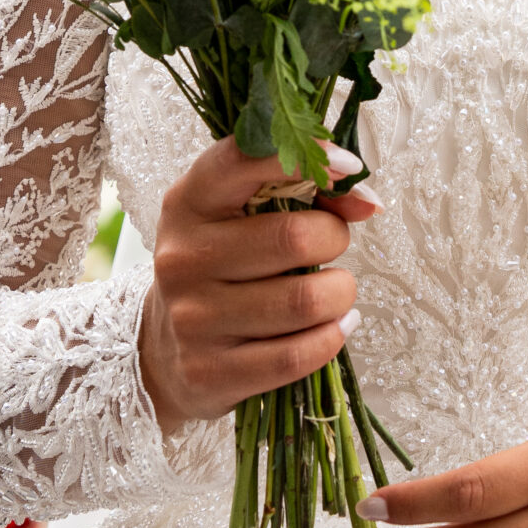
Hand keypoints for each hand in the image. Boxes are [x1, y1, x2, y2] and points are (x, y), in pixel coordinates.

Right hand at [140, 137, 380, 438]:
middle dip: (334, 238)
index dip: (306, 156)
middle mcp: (183, 257)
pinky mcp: (208, 372)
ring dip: (340, 293)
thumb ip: (302, 191)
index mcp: (189, 201)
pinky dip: (331, 338)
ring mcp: (192, 319)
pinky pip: (295, 357)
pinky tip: (335, 327)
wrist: (160, 351)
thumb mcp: (241, 215)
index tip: (349, 167)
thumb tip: (367, 201)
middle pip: (293, 238)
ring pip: (304, 301)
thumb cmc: (220, 264)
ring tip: (335, 291)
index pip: (244, 160)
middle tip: (332, 244)